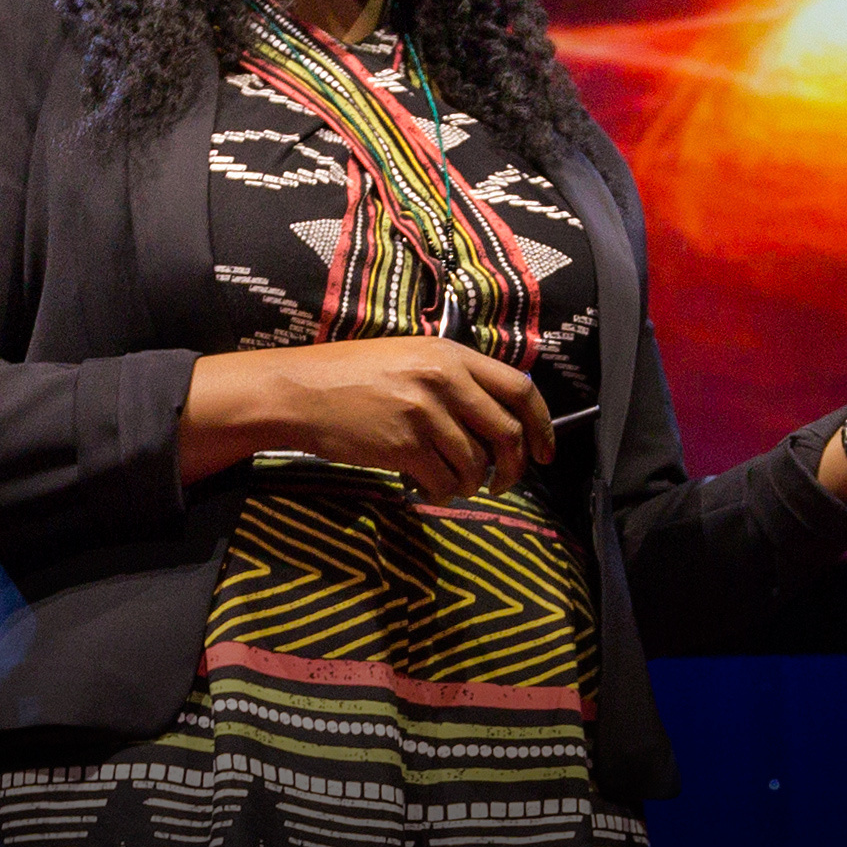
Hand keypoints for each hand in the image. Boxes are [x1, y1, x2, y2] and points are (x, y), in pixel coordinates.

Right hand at [180, 337, 555, 499]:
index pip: (520, 388)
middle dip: (514, 466)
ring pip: (475, 463)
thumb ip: (456, 379)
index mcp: (452, 354)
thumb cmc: (355, 375)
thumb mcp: (412, 357)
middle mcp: (444, 379)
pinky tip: (428, 486)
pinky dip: (442, 492)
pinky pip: (442, 481)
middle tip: (505, 482)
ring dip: (471, 483)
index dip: (542, 426)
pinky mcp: (402, 445)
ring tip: (454, 483)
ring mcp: (423, 413)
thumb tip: (498, 419)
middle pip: (506, 432)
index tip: (545, 452)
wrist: (301, 391)